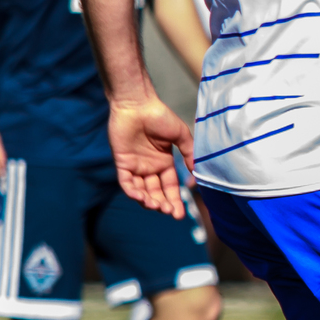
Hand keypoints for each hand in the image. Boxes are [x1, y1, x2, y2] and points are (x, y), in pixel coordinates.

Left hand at [108, 96, 192, 216]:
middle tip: (169, 212)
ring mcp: (135, 166)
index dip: (175, 201)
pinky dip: (132, 192)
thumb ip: (189, 154)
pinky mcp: (121, 162)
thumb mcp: (181, 136)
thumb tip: (197, 174)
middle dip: (163, 205)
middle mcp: (149, 167)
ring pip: (141, 191)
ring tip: (156, 206)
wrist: (138, 104)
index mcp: (164, 163)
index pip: (170, 187)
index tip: (180, 215)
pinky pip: (126, 182)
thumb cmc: (160, 116)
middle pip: (156, 193)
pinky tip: (141, 197)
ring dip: (148, 201)